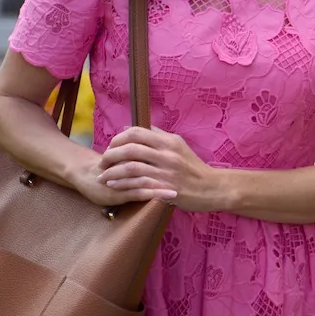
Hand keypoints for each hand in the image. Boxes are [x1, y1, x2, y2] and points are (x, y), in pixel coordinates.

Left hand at [94, 127, 220, 211]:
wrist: (211, 188)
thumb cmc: (194, 167)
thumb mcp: (179, 146)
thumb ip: (159, 136)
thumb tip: (139, 127)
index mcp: (169, 142)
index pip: (137, 133)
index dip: (119, 138)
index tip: (111, 146)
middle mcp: (167, 154)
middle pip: (130, 149)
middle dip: (111, 154)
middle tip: (103, 161)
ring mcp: (165, 172)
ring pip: (131, 167)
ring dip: (113, 172)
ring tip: (103, 176)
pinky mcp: (164, 188)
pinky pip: (138, 184)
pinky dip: (122, 184)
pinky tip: (114, 185)